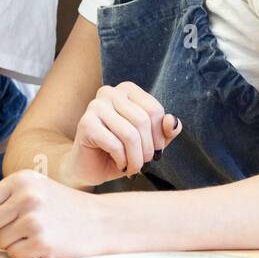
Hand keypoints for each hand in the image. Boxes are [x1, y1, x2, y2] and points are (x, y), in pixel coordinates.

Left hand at [0, 170, 109, 257]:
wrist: (99, 221)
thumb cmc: (62, 205)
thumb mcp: (31, 189)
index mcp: (22, 179)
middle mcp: (27, 197)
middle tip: (19, 226)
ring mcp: (35, 220)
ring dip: (12, 241)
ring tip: (33, 232)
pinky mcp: (42, 243)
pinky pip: (14, 253)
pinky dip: (23, 252)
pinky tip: (40, 242)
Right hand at [59, 82, 181, 188]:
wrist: (90, 167)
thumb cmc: (121, 152)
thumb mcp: (149, 142)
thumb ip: (165, 131)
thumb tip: (172, 121)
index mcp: (127, 90)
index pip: (154, 110)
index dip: (160, 136)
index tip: (155, 150)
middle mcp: (109, 92)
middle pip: (142, 121)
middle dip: (147, 149)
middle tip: (143, 164)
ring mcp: (95, 106)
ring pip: (129, 134)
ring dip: (136, 159)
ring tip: (133, 168)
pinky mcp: (86, 123)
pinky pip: (115, 144)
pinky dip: (122, 160)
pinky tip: (119, 164)